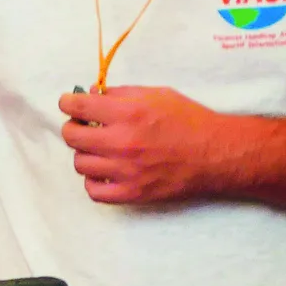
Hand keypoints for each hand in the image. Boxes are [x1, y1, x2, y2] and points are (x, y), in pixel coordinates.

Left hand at [58, 85, 236, 206]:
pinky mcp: (131, 193)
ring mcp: (125, 170)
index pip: (79, 107)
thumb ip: (122, 93)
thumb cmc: (189, 121)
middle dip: (74, 128)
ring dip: (85, 154)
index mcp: (129, 113)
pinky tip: (104, 171)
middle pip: (72, 136)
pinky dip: (94, 180)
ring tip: (99, 149)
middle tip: (84, 126)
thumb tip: (91, 92)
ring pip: (79, 163)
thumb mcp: (158, 95)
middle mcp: (123, 142)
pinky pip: (93, 191)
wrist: (216, 154)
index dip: (69, 103)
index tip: (69, 103)